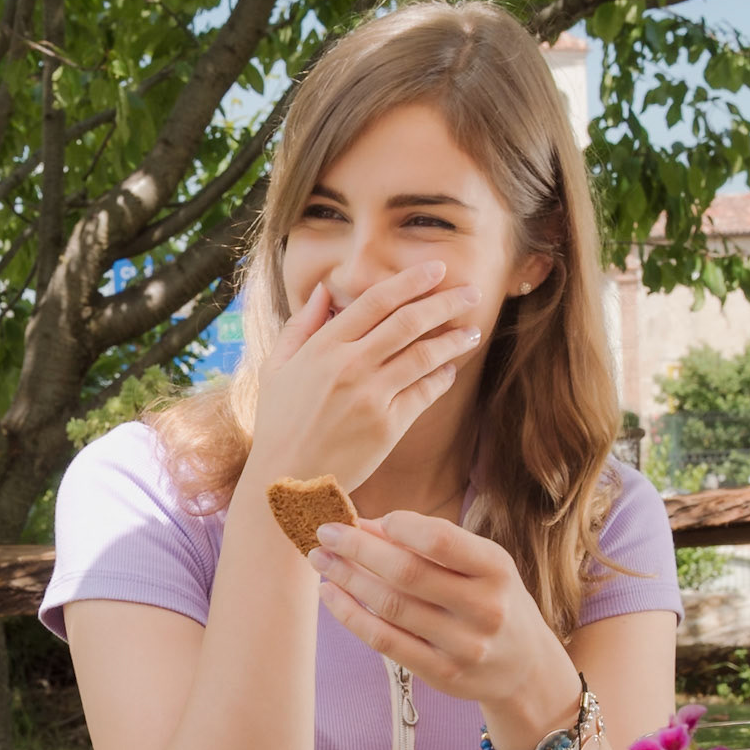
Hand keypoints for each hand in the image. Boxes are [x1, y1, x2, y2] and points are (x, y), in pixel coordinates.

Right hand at [247, 264, 482, 494]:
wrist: (287, 480)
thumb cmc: (279, 423)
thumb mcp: (276, 368)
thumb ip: (300, 325)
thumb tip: (326, 291)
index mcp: (322, 347)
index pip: (375, 301)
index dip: (411, 281)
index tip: (437, 270)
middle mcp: (349, 366)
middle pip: (409, 321)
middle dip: (445, 303)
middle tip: (471, 293)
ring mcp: (371, 396)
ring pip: (424, 355)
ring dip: (454, 339)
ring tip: (472, 331)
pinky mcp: (388, 426)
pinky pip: (425, 392)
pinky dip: (442, 376)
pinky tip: (450, 368)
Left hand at [309, 510, 578, 742]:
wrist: (525, 668)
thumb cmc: (492, 600)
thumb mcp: (481, 564)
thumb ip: (431, 544)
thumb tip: (365, 525)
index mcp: (497, 569)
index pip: (440, 540)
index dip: (397, 526)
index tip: (366, 519)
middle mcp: (484, 608)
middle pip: (407, 573)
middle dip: (357, 548)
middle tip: (324, 533)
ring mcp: (464, 645)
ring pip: (390, 606)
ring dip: (346, 578)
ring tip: (320, 560)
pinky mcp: (442, 674)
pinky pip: (384, 641)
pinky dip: (350, 615)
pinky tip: (330, 595)